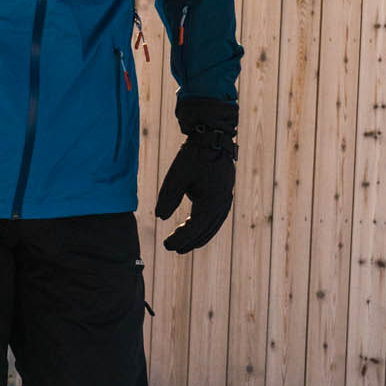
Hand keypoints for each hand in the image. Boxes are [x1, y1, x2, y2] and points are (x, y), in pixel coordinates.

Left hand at [155, 97, 237, 253]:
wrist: (212, 137)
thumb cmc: (193, 155)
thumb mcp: (177, 175)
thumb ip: (168, 197)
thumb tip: (159, 217)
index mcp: (213, 200)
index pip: (196, 227)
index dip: (181, 238)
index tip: (167, 245)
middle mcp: (223, 203)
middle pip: (206, 230)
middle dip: (189, 241)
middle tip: (172, 248)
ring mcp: (225, 199)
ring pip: (212, 226)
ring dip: (198, 236)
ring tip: (183, 246)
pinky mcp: (224, 194)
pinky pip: (215, 217)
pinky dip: (204, 226)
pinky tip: (191, 227)